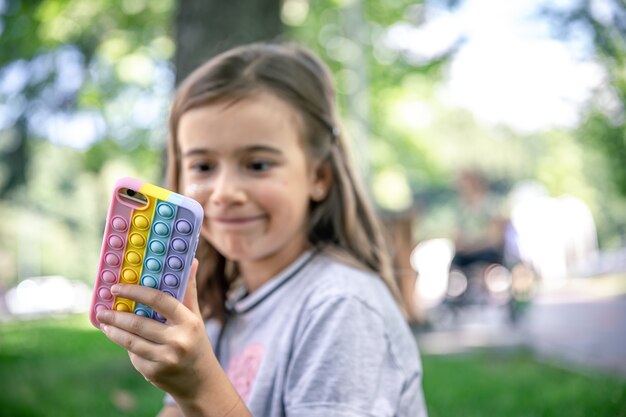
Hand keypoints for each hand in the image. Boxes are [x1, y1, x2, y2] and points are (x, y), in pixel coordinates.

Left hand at [96, 259, 214, 399]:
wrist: (201, 382)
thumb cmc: (196, 342)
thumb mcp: (195, 317)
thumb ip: (188, 290)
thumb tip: (191, 260)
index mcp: (188, 322)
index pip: (159, 300)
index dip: (135, 292)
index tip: (117, 288)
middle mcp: (178, 340)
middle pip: (139, 323)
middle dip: (116, 314)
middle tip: (102, 308)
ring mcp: (165, 358)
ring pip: (130, 341)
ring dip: (113, 330)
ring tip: (104, 322)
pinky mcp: (154, 372)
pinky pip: (134, 356)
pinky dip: (126, 347)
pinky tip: (122, 339)